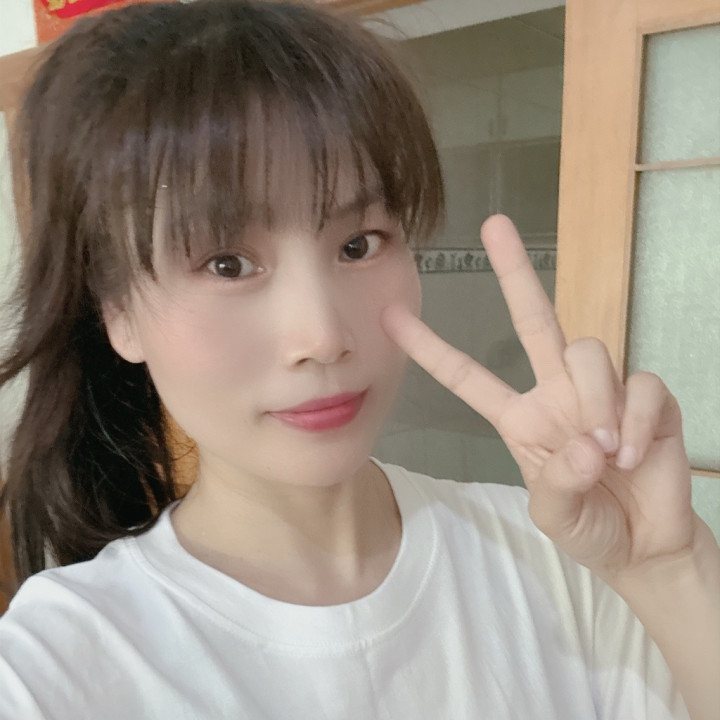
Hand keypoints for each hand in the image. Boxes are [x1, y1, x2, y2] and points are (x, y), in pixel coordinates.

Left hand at [382, 215, 702, 585]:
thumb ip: (558, 484)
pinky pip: (642, 384)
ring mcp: (603, 392)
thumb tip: (588, 444)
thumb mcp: (555, 516)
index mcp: (520, 417)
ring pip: (588, 351)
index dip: (431, 348)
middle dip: (514, 272)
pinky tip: (634, 453)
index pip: (468, 376)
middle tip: (493, 224)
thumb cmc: (590, 527)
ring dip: (596, 399)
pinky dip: (638, 420)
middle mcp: (557, 392)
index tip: (392, 317)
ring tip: (607, 451)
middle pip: (534, 319)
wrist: (645, 546)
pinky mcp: (649, 399)